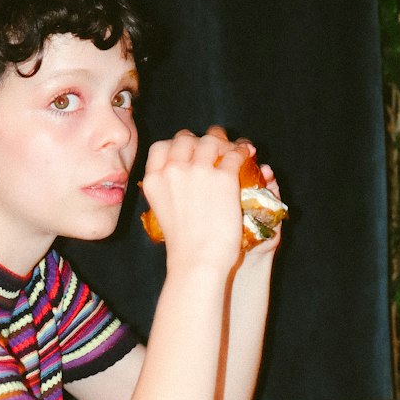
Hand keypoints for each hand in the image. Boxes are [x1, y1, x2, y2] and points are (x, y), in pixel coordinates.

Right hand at [140, 126, 250, 269]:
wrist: (197, 260)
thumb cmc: (182, 244)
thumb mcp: (161, 210)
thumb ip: (167, 189)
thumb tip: (182, 175)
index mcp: (153, 179)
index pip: (160, 146)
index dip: (175, 145)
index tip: (187, 150)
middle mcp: (173, 170)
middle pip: (185, 138)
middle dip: (199, 140)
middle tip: (213, 146)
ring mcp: (198, 171)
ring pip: (211, 141)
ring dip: (223, 143)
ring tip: (232, 149)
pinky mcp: (224, 177)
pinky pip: (235, 154)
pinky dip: (242, 152)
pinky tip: (247, 155)